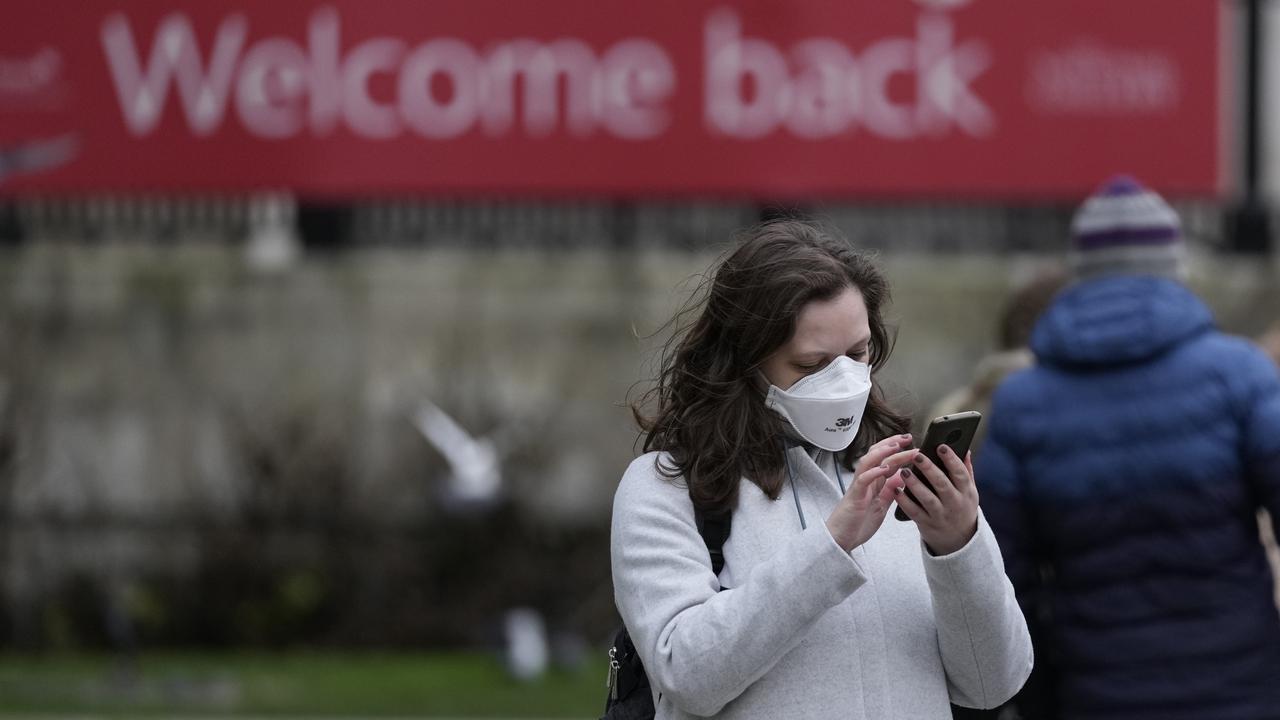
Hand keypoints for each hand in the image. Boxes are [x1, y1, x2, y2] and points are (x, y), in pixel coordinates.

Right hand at [826, 434, 915, 551]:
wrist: (840, 540)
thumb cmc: (858, 524)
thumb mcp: (881, 505)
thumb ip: (891, 490)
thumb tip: (903, 476)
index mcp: (873, 483)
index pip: (885, 458)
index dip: (897, 448)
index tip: (912, 442)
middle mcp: (865, 481)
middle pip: (877, 455)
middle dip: (892, 444)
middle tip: (908, 437)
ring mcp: (859, 487)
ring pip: (868, 462)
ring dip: (882, 452)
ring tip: (896, 446)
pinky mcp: (855, 497)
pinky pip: (862, 480)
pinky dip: (873, 472)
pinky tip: (884, 468)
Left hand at [894, 445, 978, 555]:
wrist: (959, 540)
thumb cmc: (962, 507)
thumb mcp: (970, 491)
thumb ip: (967, 471)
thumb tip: (966, 448)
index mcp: (967, 492)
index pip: (960, 474)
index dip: (951, 460)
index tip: (941, 446)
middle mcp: (955, 504)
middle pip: (942, 485)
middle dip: (929, 470)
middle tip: (917, 455)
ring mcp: (940, 515)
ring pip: (927, 499)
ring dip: (915, 485)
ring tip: (904, 471)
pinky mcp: (927, 524)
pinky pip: (914, 512)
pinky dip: (904, 502)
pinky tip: (896, 490)